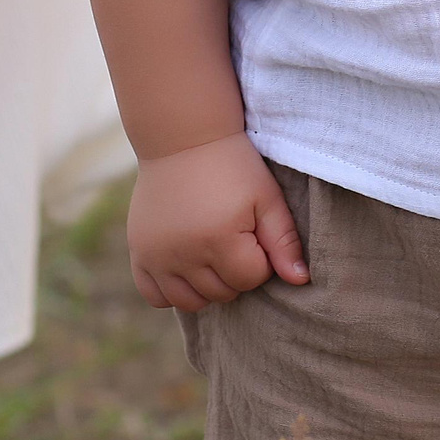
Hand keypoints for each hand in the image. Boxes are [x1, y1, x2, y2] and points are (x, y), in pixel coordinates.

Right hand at [125, 131, 307, 311]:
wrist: (182, 138)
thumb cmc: (232, 166)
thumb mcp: (266, 197)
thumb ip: (284, 241)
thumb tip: (301, 281)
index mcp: (219, 239)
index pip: (250, 279)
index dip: (258, 258)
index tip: (252, 231)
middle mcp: (184, 253)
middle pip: (221, 293)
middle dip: (234, 272)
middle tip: (232, 237)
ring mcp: (156, 255)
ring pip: (190, 301)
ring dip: (206, 286)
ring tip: (211, 253)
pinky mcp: (138, 251)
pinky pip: (154, 295)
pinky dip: (170, 290)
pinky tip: (184, 267)